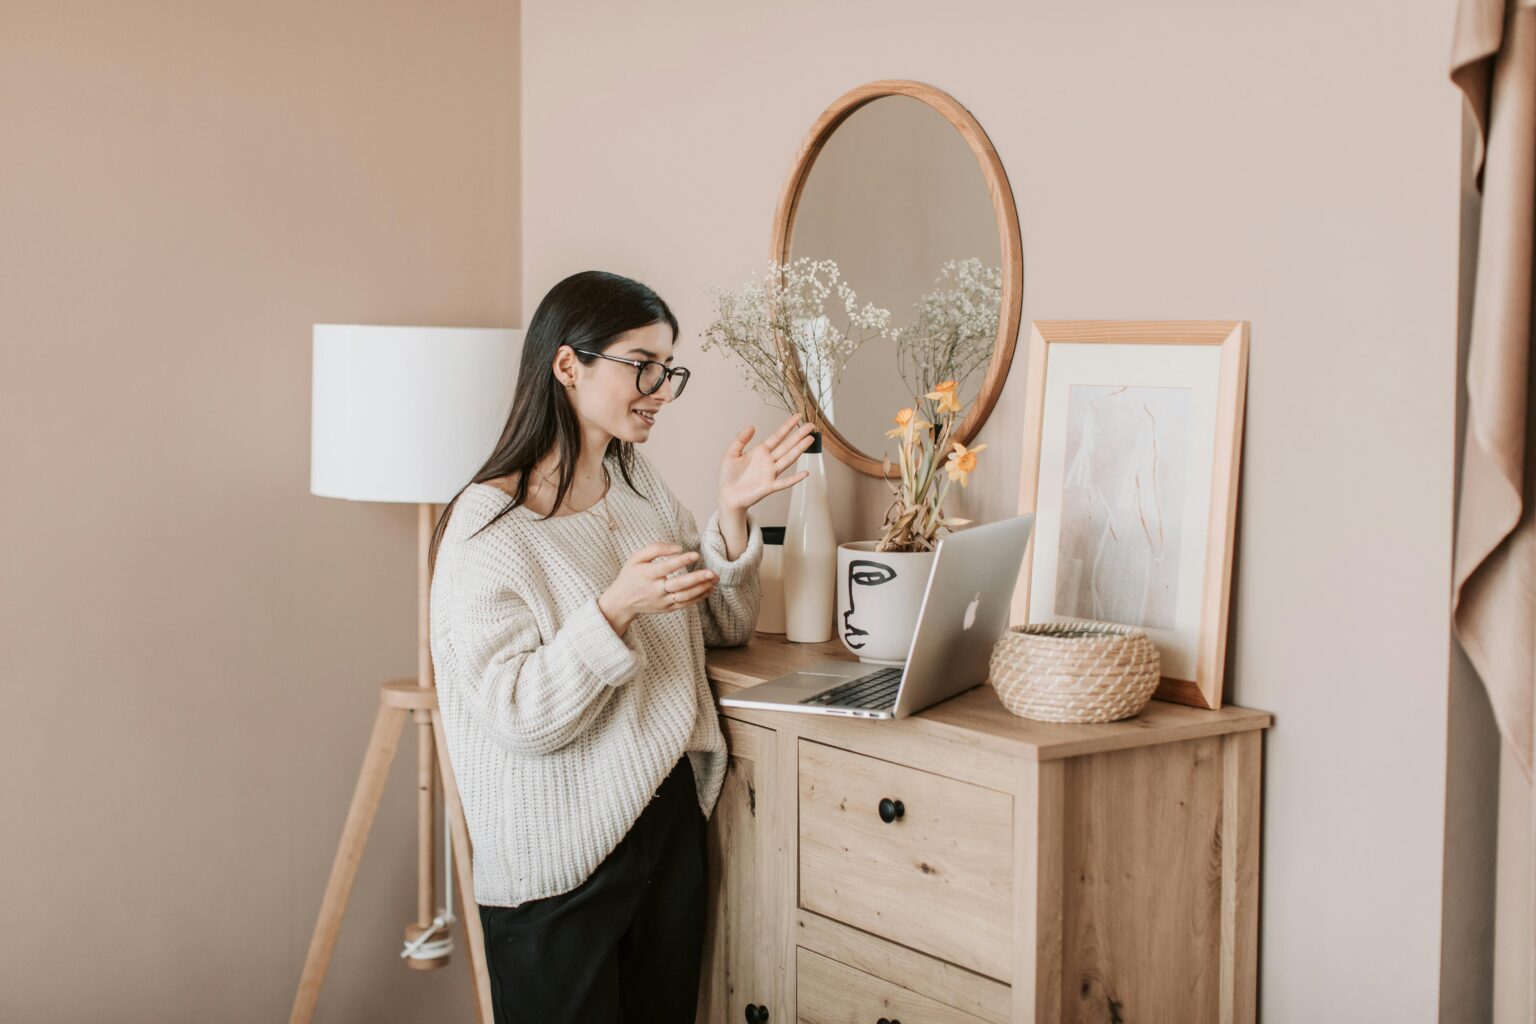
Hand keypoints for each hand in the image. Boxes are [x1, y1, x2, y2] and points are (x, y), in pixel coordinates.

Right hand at [598, 542, 717, 634]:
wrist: (622, 601)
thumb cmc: (631, 575)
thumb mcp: (636, 558)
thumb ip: (655, 549)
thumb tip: (678, 548)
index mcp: (647, 575)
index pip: (667, 567)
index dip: (681, 561)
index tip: (695, 554)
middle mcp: (655, 590)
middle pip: (679, 585)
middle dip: (698, 579)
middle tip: (713, 572)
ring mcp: (662, 601)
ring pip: (685, 596)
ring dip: (702, 589)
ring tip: (715, 580)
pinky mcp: (666, 609)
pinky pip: (685, 604)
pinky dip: (698, 598)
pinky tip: (709, 590)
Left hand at [717, 413, 817, 513]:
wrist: (726, 496)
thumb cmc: (728, 476)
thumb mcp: (731, 453)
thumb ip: (740, 439)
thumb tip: (752, 426)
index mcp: (760, 451)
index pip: (777, 436)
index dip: (788, 426)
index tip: (798, 416)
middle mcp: (768, 461)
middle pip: (787, 446)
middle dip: (799, 435)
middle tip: (811, 425)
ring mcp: (770, 474)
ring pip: (788, 459)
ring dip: (799, 450)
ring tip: (810, 439)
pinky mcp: (769, 487)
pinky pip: (784, 482)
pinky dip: (795, 478)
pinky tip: (805, 473)